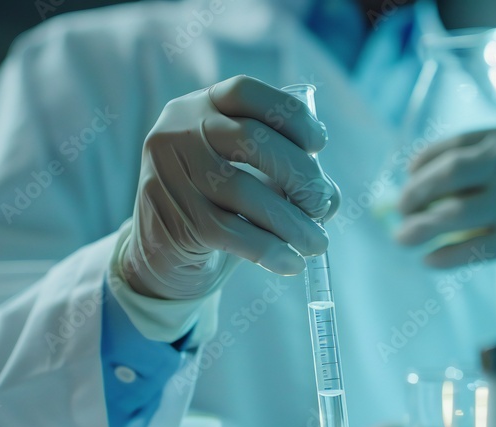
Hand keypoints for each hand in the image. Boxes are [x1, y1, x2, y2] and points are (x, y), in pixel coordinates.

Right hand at [121, 76, 338, 299]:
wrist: (166, 255)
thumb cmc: (221, 206)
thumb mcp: (252, 178)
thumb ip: (291, 176)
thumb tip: (329, 198)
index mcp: (199, 107)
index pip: (245, 93)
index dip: (290, 114)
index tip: (319, 144)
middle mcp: (178, 132)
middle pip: (250, 139)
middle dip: (299, 173)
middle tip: (322, 204)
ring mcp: (170, 175)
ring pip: (242, 191)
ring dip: (292, 222)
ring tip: (317, 243)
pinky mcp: (172, 219)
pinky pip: (232, 234)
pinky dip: (270, 250)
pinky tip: (291, 263)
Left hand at [396, 116, 495, 312]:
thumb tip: (464, 181)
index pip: (461, 141)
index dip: (426, 160)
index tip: (409, 173)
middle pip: (448, 174)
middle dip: (415, 192)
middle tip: (400, 208)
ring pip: (452, 214)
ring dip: (419, 227)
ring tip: (402, 237)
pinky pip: (472, 248)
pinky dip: (445, 256)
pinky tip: (430, 261)